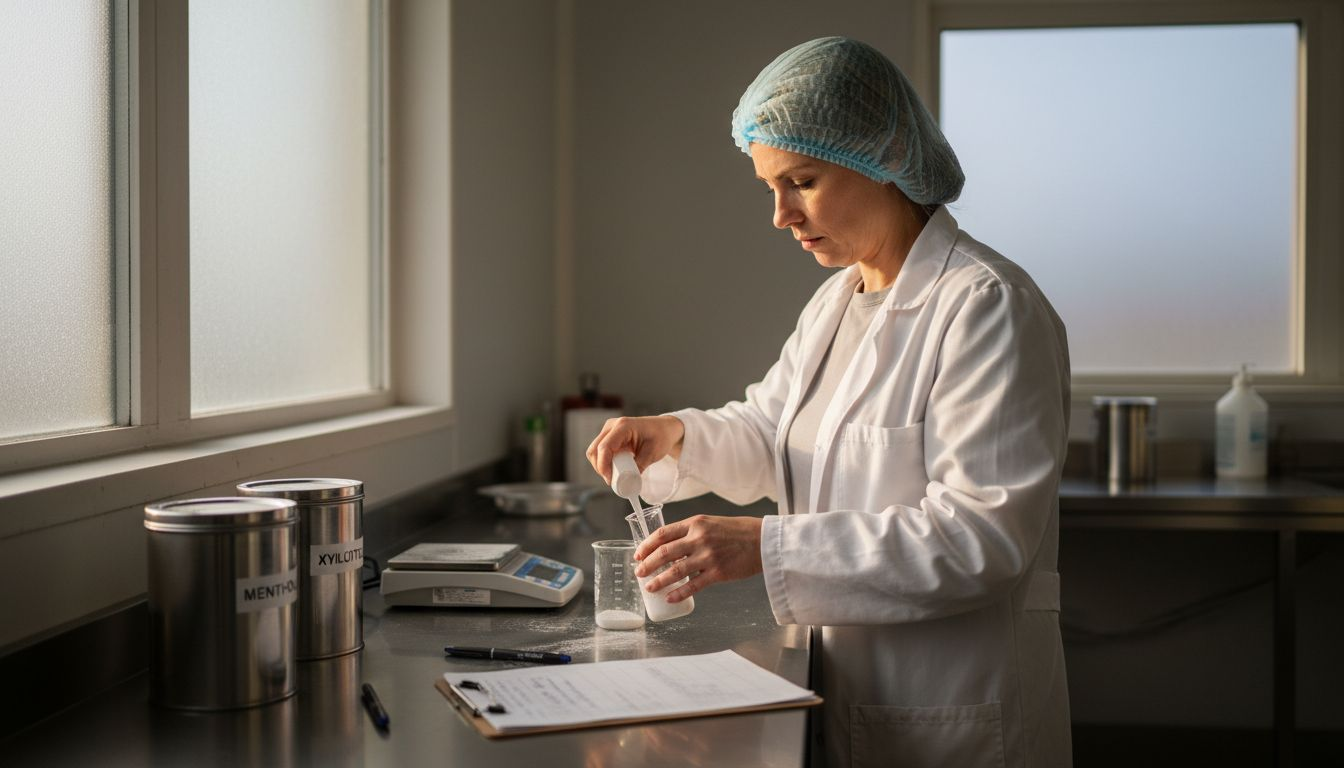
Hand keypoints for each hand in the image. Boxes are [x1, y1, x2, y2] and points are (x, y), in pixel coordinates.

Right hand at [586, 415, 684, 484]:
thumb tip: (627, 482)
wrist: (664, 428)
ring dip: (600, 466)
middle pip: (594, 449)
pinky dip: (603, 462)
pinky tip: (613, 470)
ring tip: (614, 476)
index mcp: (623, 426)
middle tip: (612, 481)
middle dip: (600, 468)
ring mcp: (609, 430)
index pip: (605, 447)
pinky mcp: (608, 436)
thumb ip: (639, 466)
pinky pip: (599, 451)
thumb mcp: (653, 453)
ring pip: (594, 451)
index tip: (610, 480)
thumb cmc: (661, 437)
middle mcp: (612, 425)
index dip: (603, 466)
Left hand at [634, 515, 762, 601]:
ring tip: (650, 587)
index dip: (647, 545)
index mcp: (695, 524)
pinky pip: (693, 585)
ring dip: (659, 580)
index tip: (638, 554)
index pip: (663, 533)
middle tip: (639, 573)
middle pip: (664, 552)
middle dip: (647, 564)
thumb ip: (691, 532)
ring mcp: (708, 556)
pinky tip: (670, 598)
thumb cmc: (737, 532)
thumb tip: (670, 546)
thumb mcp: (710, 524)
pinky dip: (679, 593)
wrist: (762, 540)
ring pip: (675, 570)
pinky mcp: (718, 572)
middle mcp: (699, 538)